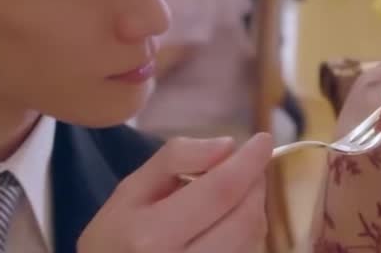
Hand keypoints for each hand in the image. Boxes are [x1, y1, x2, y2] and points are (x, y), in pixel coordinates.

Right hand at [77, 133, 271, 251]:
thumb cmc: (117, 234)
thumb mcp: (132, 188)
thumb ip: (176, 158)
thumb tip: (227, 145)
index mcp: (155, 235)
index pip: (220, 192)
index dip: (248, 162)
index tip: (263, 139)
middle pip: (246, 218)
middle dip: (254, 183)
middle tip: (244, 166)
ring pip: (253, 239)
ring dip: (252, 207)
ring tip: (229, 194)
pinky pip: (247, 252)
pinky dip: (247, 230)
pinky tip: (226, 221)